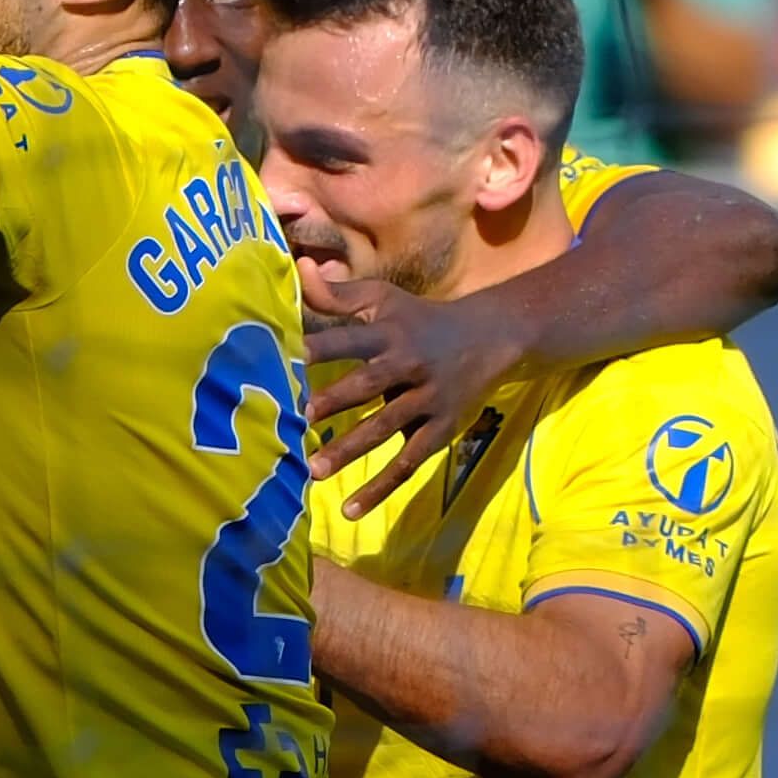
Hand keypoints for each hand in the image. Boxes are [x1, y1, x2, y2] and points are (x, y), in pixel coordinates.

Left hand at [301, 256, 525, 516]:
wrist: (492, 336)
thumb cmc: (421, 319)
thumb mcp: (386, 298)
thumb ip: (340, 294)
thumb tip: (299, 269)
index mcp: (390, 331)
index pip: (349, 338)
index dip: (320, 347)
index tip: (285, 359)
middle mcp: (409, 364)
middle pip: (368, 383)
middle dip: (334, 400)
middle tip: (297, 418)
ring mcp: (427, 400)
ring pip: (385, 427)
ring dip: (350, 449)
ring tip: (313, 471)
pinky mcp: (440, 429)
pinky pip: (408, 463)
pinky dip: (381, 488)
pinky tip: (351, 508)